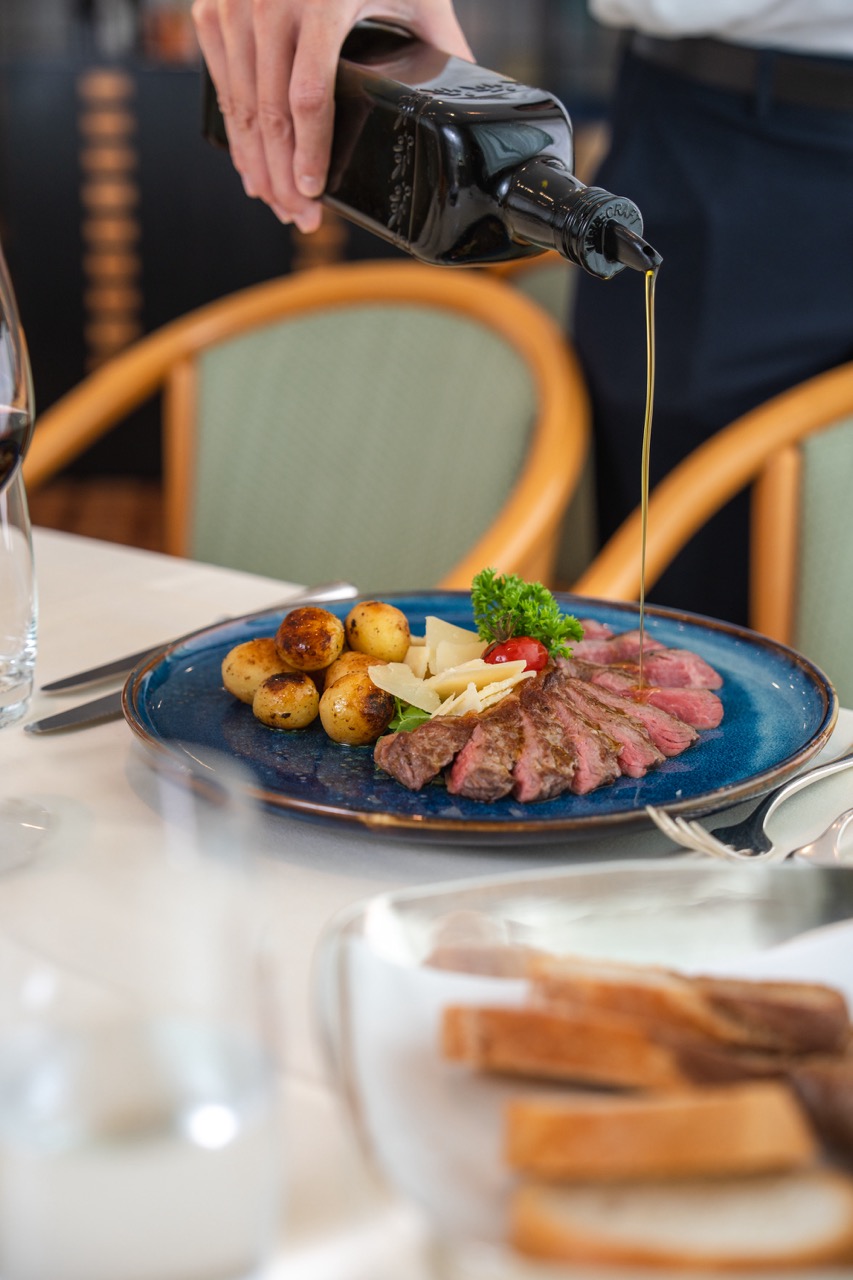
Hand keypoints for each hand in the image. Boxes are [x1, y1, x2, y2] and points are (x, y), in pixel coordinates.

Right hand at [191, 0, 472, 232]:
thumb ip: (443, 47)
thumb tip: (473, 104)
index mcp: (323, 1)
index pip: (309, 96)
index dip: (309, 153)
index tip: (312, 193)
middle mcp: (271, 2)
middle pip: (269, 113)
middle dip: (282, 176)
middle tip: (300, 217)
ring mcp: (236, 5)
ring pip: (239, 105)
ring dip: (256, 163)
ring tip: (276, 203)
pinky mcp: (215, 8)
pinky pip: (221, 84)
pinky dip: (233, 131)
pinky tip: (250, 165)